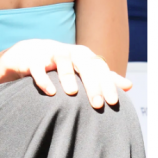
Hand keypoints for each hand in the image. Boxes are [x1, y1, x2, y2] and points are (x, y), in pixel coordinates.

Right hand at [0, 39, 131, 109]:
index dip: (108, 84)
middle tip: (98, 104)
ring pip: (62, 61)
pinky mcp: (33, 59)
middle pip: (85, 64)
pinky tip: (50, 92)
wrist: (28, 54)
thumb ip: (104, 78)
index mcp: (84, 56)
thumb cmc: (61, 65)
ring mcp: (51, 53)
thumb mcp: (83, 70)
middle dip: (92, 84)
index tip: (113, 103)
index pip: (100, 68)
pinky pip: (38, 67)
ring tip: (73, 93)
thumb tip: (129, 86)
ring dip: (68, 76)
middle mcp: (70, 52)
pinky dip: (43, 79)